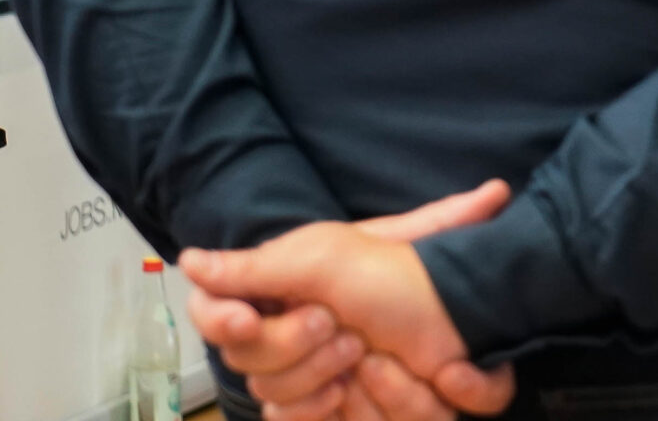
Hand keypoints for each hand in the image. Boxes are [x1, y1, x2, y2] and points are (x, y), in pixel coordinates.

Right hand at [184, 182, 517, 420]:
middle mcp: (287, 337)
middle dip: (294, 346)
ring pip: (279, 402)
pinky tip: (388, 378)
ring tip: (373, 354)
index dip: (223, 320)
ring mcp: (314, 377)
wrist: (464, 306)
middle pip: (248, 366)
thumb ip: (256, 265)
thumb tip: (189, 260)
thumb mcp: (330, 256)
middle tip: (337, 325)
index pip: (216, 316)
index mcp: (278, 295)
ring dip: (328, 377)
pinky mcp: (341, 409)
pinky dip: (358, 407)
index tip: (247, 319)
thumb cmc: (400, 272)